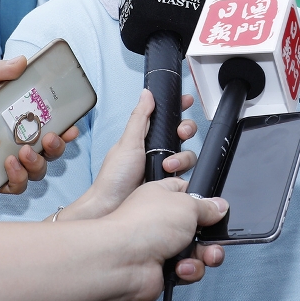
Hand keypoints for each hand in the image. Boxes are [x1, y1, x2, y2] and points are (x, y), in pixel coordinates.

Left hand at [62, 90, 198, 221]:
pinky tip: (170, 176)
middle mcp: (156, 151)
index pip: (166, 118)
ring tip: (167, 165)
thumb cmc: (114, 177)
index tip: (186, 100)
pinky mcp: (170, 185)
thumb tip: (147, 94)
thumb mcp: (127, 142)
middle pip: (183, 135)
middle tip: (181, 133)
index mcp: (145, 138)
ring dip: (182, 157)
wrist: (111, 207)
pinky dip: (183, 174)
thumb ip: (140, 118)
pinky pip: (187, 176)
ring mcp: (164, 168)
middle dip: (186, 130)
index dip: (178, 108)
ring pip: (188, 155)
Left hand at [105, 178, 226, 300]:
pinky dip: (189, 270)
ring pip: (198, 251)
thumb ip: (207, 205)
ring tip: (205, 256)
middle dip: (211, 235)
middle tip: (214, 238)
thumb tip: (220, 207)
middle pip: (199, 226)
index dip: (203, 198)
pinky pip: (189, 270)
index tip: (215, 206)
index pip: (188, 191)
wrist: (124, 260)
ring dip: (205, 255)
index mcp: (163, 195)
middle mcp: (162, 220)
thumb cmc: (146, 224)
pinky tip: (181, 268)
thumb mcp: (187, 203)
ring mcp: (162, 246)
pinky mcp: (163, 269)